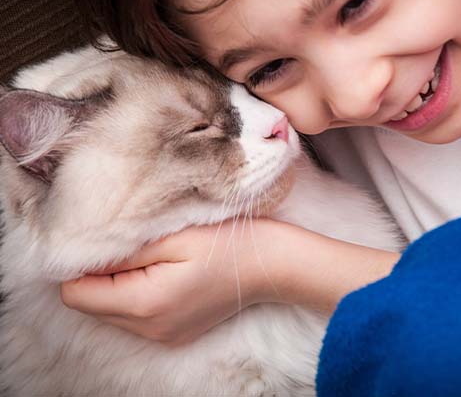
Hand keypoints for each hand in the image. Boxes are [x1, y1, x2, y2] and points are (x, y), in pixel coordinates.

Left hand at [60, 219, 294, 345]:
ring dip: (118, 282)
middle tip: (131, 242)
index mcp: (144, 303)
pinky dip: (136, 292)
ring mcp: (162, 335)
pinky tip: (164, 271)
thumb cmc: (227, 243)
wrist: (272, 265)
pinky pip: (133, 316)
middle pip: (90, 304)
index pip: (76, 293)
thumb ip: (122, 249)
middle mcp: (149, 328)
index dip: (79, 264)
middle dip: (98, 273)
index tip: (103, 239)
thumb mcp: (173, 236)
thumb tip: (79, 254)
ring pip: (110, 310)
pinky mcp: (173, 333)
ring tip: (151, 255)